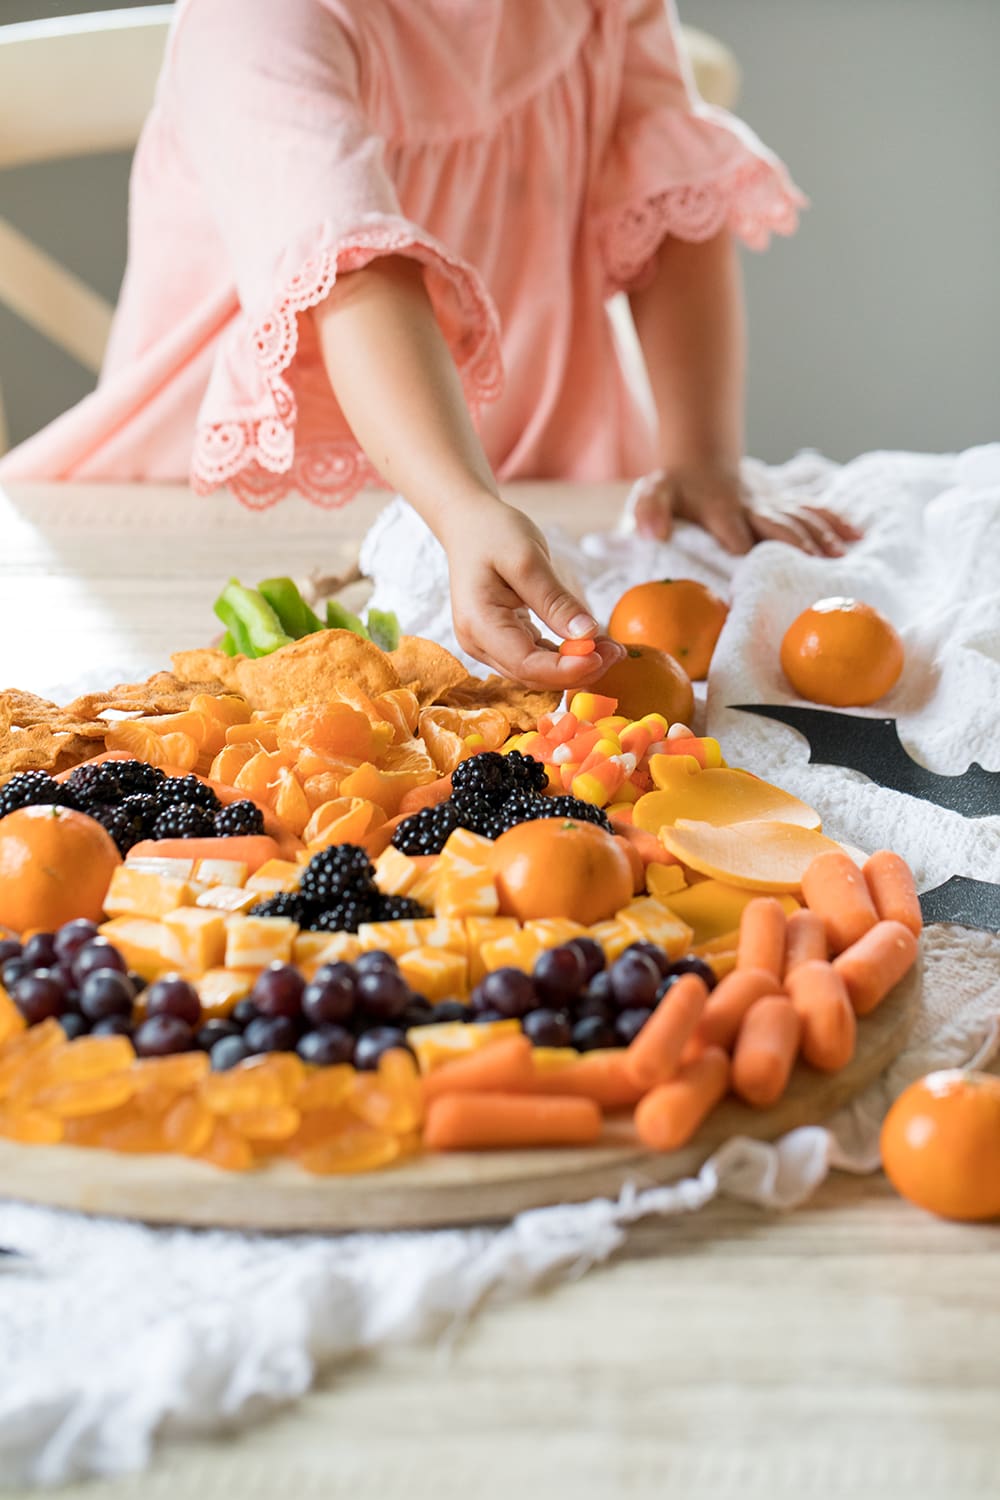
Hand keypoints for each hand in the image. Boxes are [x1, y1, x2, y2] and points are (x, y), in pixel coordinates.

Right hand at [440, 497, 624, 687]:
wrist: (469, 524)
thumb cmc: (494, 533)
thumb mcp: (528, 559)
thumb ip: (555, 600)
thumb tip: (587, 635)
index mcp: (479, 622)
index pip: (525, 664)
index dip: (565, 669)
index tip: (602, 657)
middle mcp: (478, 642)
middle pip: (532, 675)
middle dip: (576, 670)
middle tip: (617, 653)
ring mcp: (488, 645)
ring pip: (536, 672)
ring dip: (574, 666)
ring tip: (611, 649)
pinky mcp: (502, 641)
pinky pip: (536, 659)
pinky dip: (565, 656)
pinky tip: (592, 645)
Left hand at [630, 463, 861, 556]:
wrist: (701, 461)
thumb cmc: (676, 487)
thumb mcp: (652, 493)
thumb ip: (648, 511)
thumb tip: (652, 533)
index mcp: (719, 508)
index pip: (731, 530)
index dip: (740, 544)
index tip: (752, 562)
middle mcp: (751, 505)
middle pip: (777, 524)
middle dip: (795, 543)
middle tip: (815, 565)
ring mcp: (771, 503)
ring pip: (800, 518)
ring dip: (821, 536)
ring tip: (839, 558)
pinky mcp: (784, 504)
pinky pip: (814, 510)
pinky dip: (836, 522)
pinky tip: (857, 538)